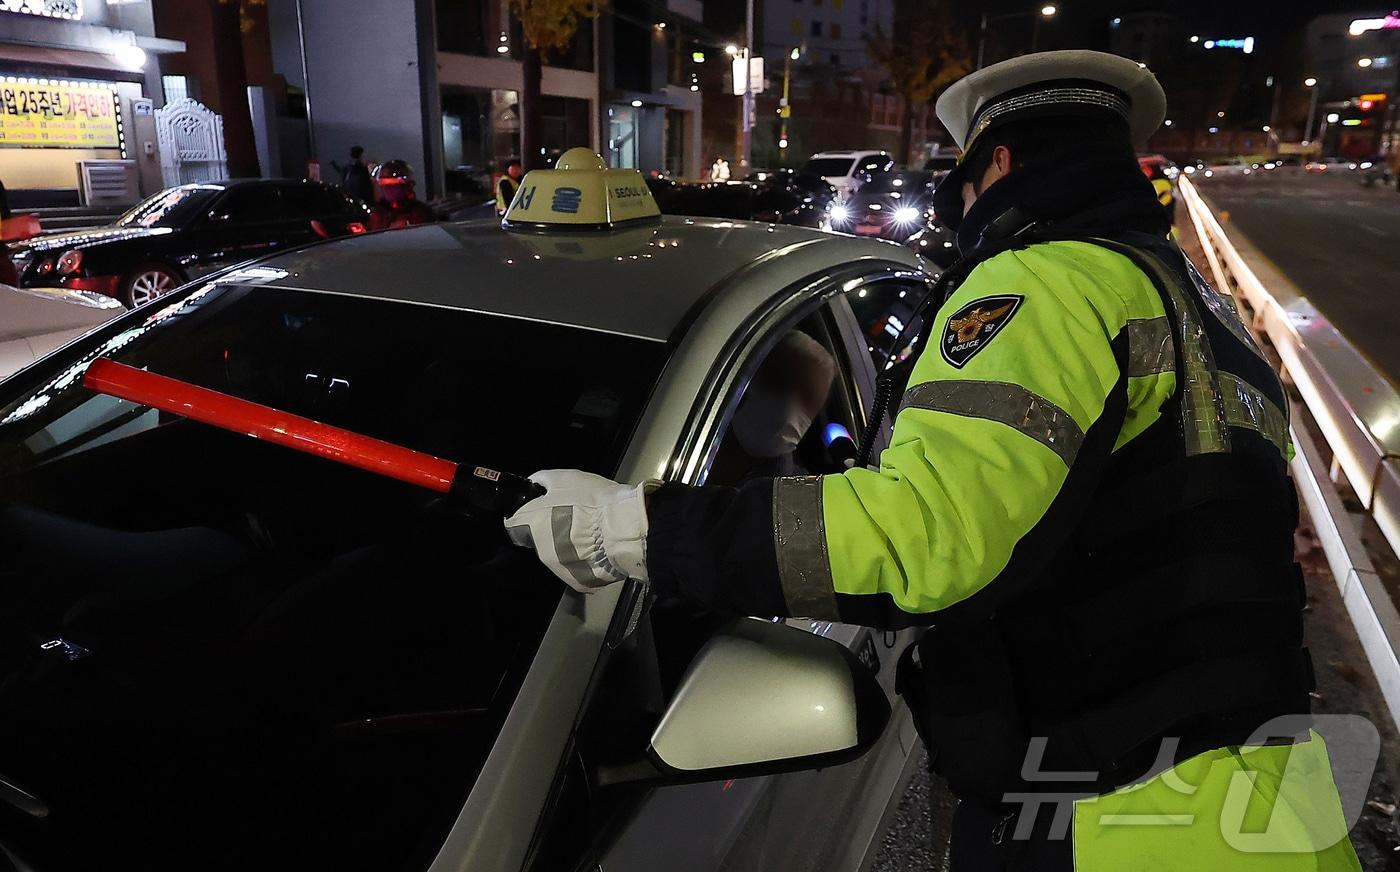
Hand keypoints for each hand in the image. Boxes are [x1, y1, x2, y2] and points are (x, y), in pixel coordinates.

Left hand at [504, 470, 656, 592]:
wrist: (625, 528)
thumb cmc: (593, 501)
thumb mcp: (565, 478)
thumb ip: (543, 480)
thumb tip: (535, 483)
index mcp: (533, 525)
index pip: (514, 524)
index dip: (525, 514)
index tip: (537, 508)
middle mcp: (541, 551)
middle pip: (539, 538)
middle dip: (551, 528)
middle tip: (574, 516)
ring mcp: (560, 570)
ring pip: (558, 555)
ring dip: (567, 545)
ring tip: (590, 532)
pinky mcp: (579, 582)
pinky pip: (577, 569)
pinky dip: (584, 560)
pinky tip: (598, 548)